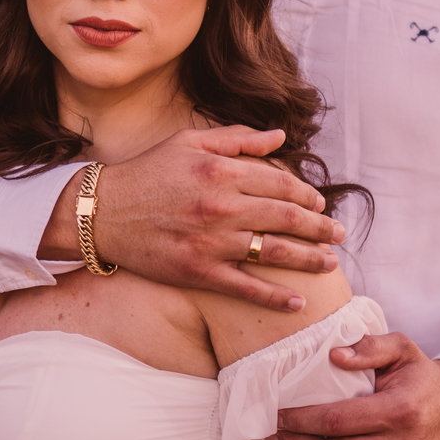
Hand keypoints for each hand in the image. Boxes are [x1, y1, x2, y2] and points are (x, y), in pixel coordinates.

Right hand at [39, 126, 344, 312]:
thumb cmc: (147, 171)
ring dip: (308, 259)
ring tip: (328, 263)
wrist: (102, 212)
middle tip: (338, 234)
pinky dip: (273, 297)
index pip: (281, 182)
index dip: (307, 194)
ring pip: (274, 252)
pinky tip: (296, 303)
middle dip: (318, 227)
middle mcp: (221, 205)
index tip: (319, 203)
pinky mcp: (197, 271)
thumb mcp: (189, 141)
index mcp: (221, 169)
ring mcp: (211, 241)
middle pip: (286, 217)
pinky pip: (245, 288)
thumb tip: (280, 137)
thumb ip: (237, 137)